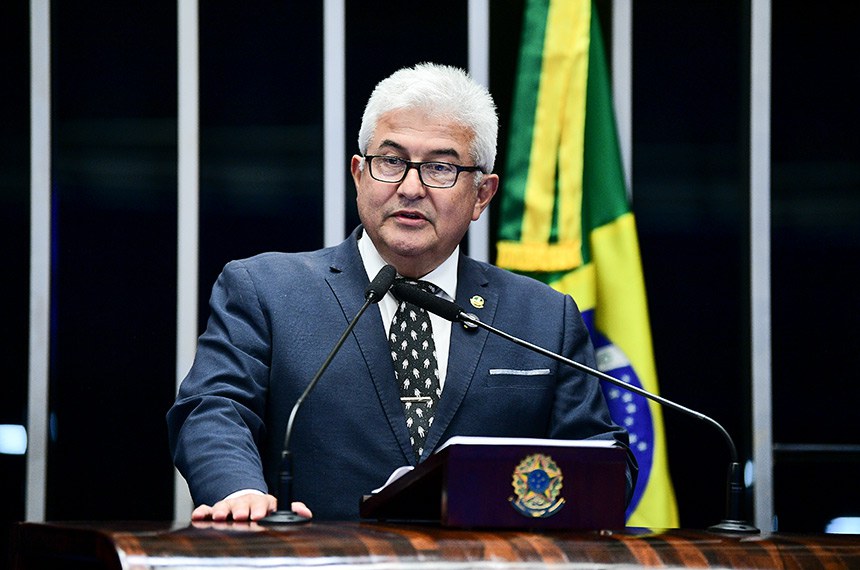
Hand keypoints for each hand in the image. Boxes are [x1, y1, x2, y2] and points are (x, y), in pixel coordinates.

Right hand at [191, 493, 312, 521]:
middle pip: (244, 504)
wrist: (246, 503)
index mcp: (263, 502)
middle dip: (242, 509)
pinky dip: (203, 512)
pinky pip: (208, 510)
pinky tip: (199, 515)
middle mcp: (246, 502)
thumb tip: (306, 513)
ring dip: (222, 510)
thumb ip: (293, 511)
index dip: (261, 508)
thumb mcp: (278, 510)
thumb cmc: (263, 510)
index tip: (259, 515)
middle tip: (240, 516)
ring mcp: (230, 506)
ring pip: (225, 506)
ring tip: (220, 517)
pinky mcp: (216, 510)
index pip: (264, 503)